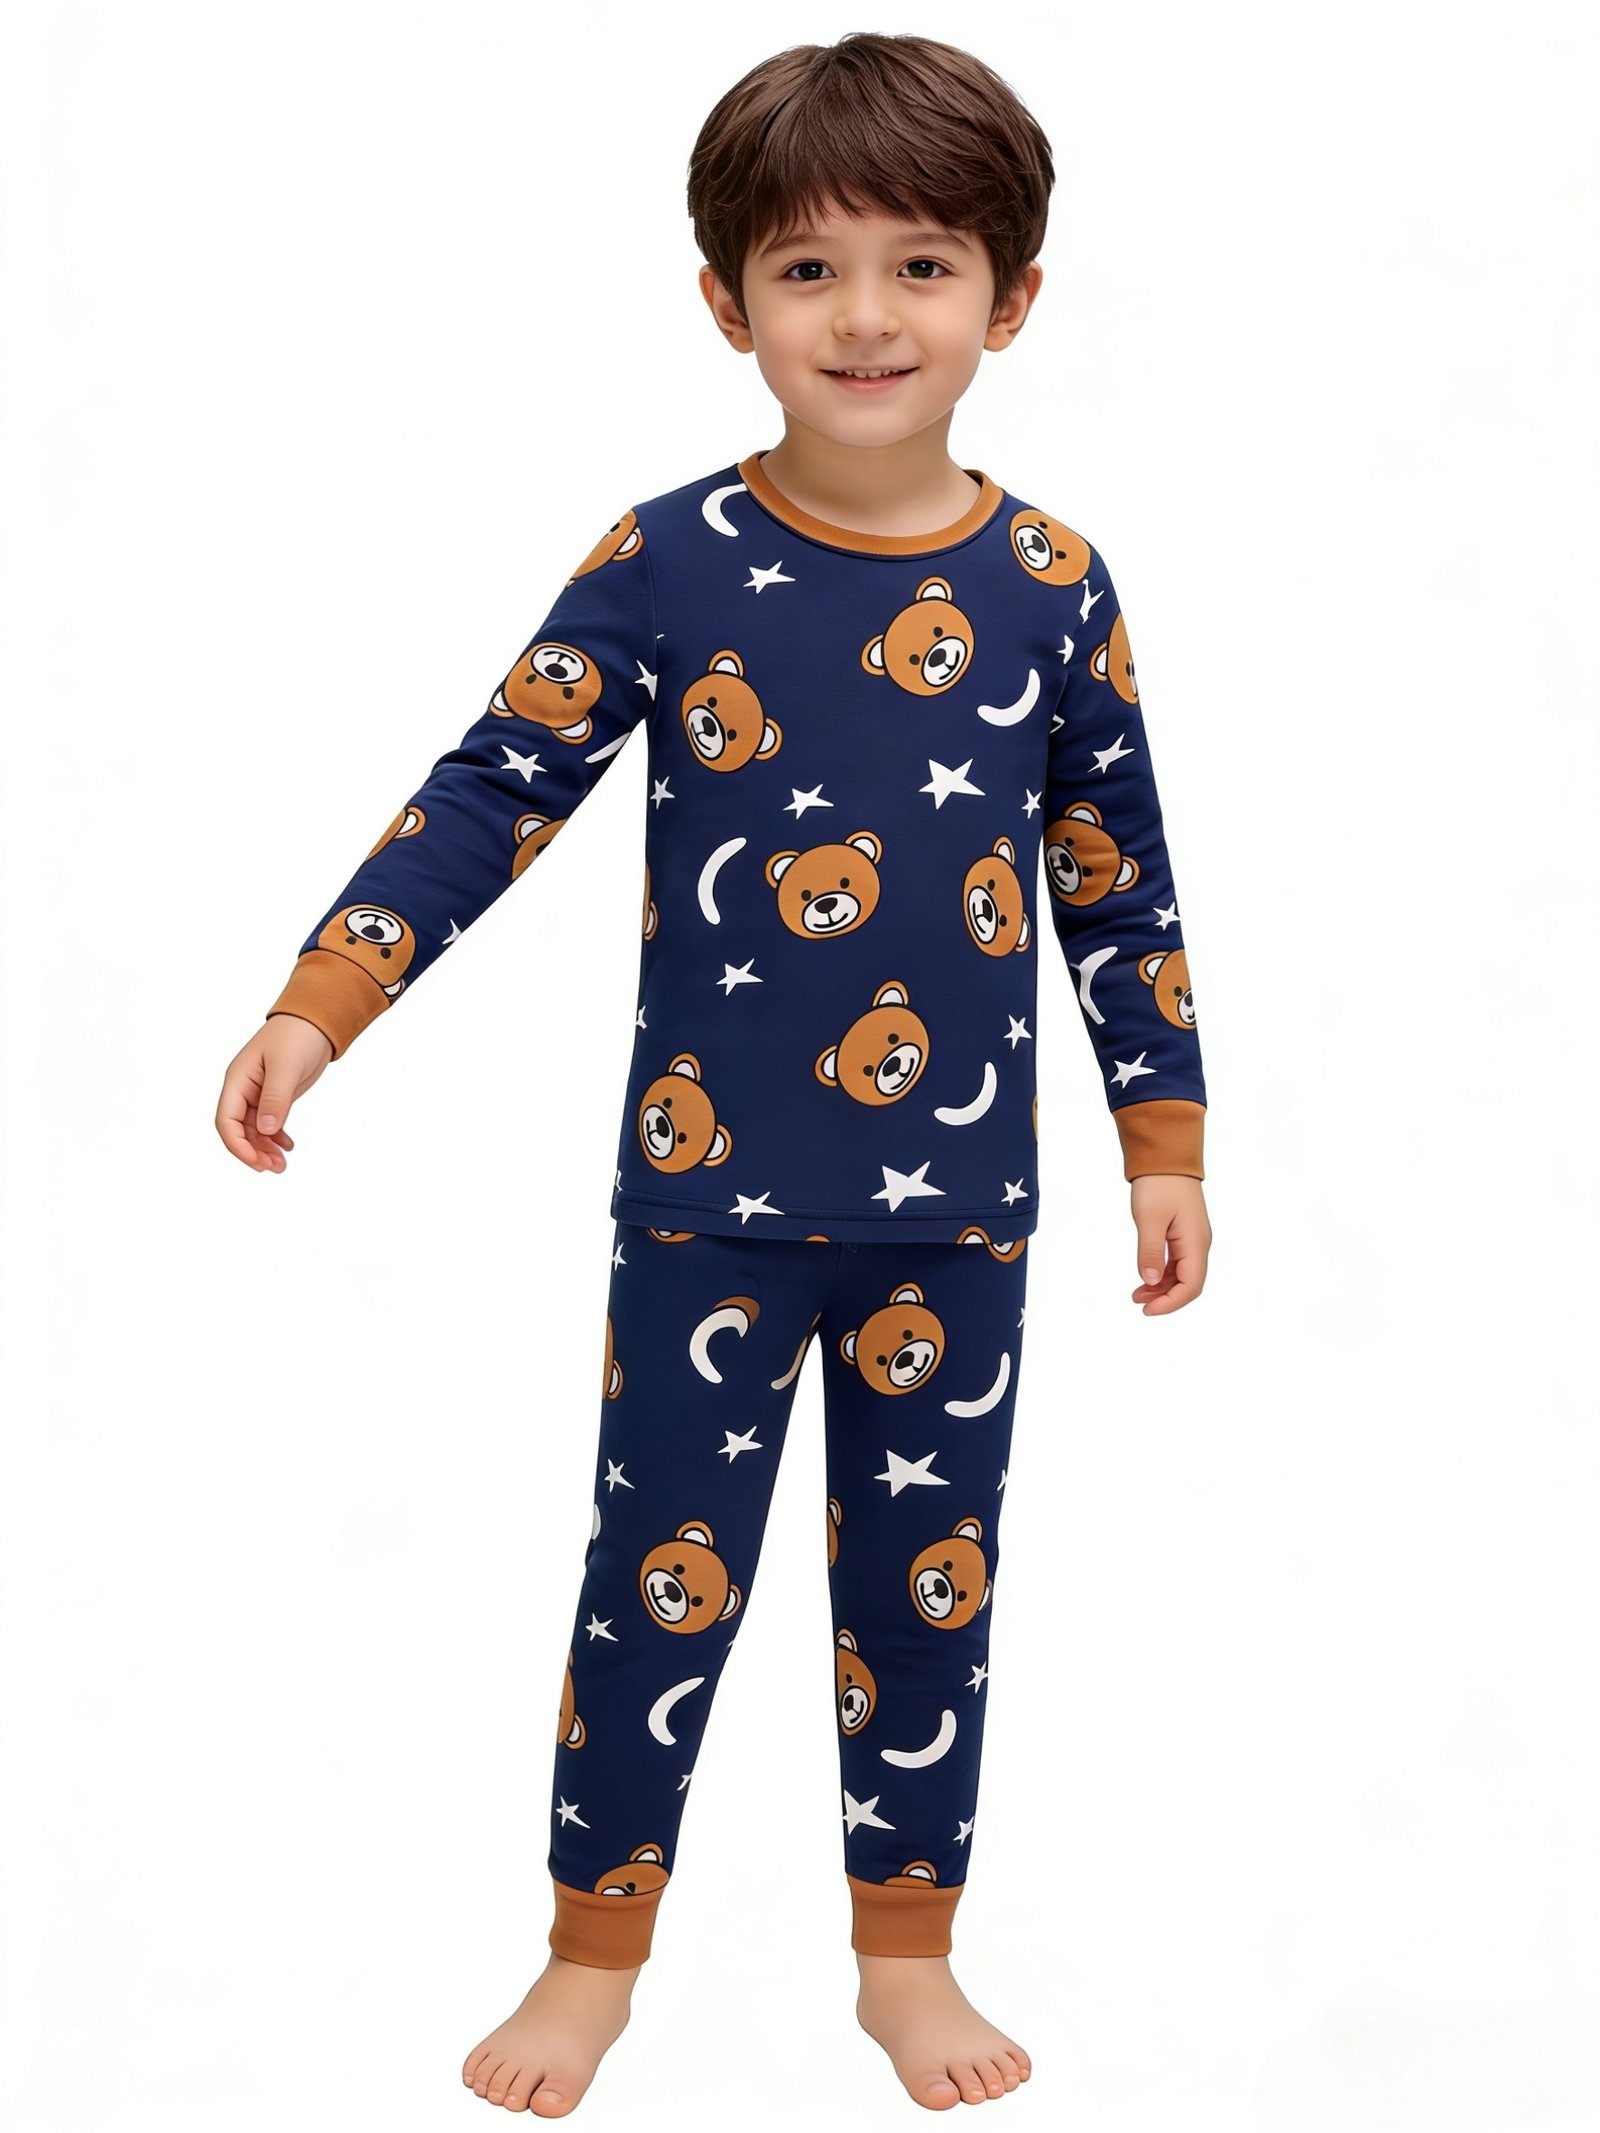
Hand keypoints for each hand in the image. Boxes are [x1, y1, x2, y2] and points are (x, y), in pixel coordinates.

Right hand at [214, 1015, 333, 1171]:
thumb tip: (265, 1130)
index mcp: (238, 1080)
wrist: (315, 1022)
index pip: (226, 1120)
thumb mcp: (286, 1067)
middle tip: (274, 1168)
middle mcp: (243, 1089)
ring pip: (254, 1130)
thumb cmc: (296, 1036)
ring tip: (282, 1164)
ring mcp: (257, 1094)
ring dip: (264, 1148)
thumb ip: (275, 1098)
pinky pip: (268, 1123)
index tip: (256, 1162)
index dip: (237, 1145)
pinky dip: (276, 1138)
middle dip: (253, 1152)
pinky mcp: (273, 1096)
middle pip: (238, 1130)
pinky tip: (288, 1147)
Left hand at [1130, 1175, 1209, 1314]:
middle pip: (1188, 1284)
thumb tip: (1148, 1281)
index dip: (1171, 1303)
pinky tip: (1144, 1279)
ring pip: (1181, 1275)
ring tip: (1136, 1295)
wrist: (1166, 1157)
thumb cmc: (1158, 1184)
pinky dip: (1161, 1274)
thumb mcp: (1149, 1218)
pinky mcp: (1183, 1234)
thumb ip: (1149, 1251)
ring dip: (1161, 1288)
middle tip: (1138, 1303)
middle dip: (1165, 1298)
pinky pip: (1176, 1263)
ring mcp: (1192, 1239)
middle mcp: (1198, 1244)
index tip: (1147, 1310)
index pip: (1191, 1285)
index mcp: (1195, 1242)